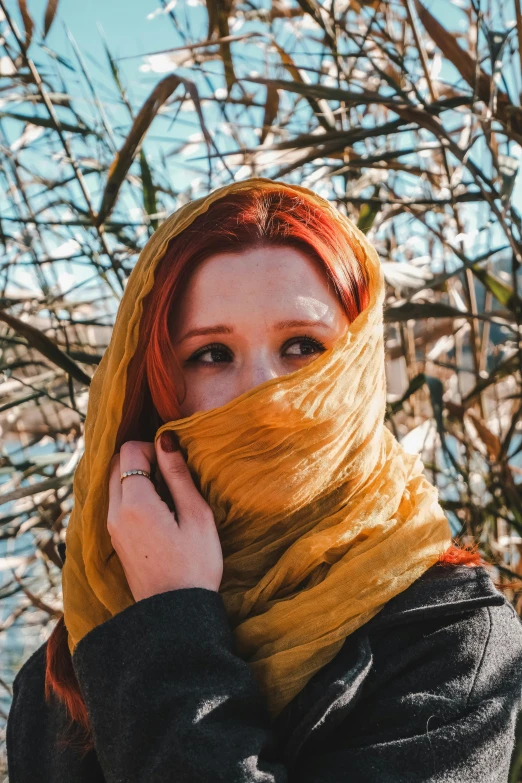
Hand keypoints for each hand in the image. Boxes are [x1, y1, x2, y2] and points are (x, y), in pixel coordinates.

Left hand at [107, 434, 222, 601]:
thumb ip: (179, 475)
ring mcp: (111, 527)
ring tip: (166, 495)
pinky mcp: (114, 538)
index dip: (153, 449)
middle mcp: (114, 512)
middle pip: (115, 462)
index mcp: (136, 504)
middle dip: (141, 459)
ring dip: (135, 476)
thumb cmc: (195, 565)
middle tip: (170, 477)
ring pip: (113, 481)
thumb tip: (166, 438)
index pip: (129, 451)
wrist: (176, 614)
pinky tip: (157, 510)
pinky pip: (114, 500)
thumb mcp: (197, 516)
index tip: (175, 466)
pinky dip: (131, 493)